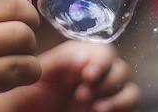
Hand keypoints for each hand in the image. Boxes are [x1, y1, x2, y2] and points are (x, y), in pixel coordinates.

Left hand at [0, 42, 139, 111]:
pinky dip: (120, 106)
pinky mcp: (108, 109)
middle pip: (120, 68)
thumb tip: (84, 59)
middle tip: (82, 95)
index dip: (101, 62)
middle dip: (106, 82)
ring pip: (129, 88)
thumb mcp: (39, 72)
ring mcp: (103, 94)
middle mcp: (95, 73)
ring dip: (116, 97)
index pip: (103, 51)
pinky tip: (99, 111)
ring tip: (93, 107)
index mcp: (79, 57)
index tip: (88, 76)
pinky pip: (130, 104)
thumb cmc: (26, 93)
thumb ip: (61, 61)